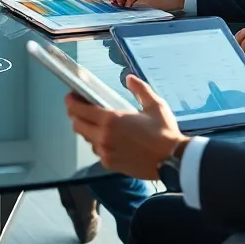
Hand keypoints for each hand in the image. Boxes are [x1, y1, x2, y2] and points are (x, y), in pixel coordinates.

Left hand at [66, 75, 188, 179]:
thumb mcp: (155, 105)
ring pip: (87, 139)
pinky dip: (99, 143)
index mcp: (111, 120)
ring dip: (88, 130)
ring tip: (98, 123)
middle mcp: (103, 137)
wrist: (173, 161)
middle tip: (83, 109)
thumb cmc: (165, 132)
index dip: (71, 102)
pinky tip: (110, 138)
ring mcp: (105, 153)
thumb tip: (129, 78)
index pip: (78, 110)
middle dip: (76, 116)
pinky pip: (97, 151)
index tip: (71, 97)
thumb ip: (140, 89)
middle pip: (77, 125)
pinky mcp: (110, 164)